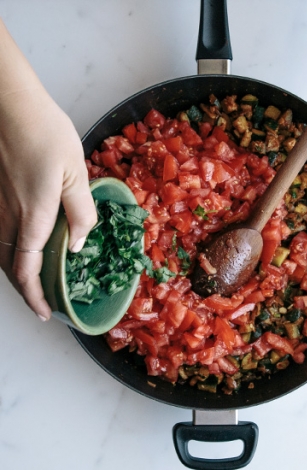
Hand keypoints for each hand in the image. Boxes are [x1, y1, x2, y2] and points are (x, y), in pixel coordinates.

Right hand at [0, 19, 96, 320]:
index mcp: (33, 218)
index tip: (45, 313)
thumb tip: (78, 246)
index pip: (28, 271)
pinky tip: (19, 246)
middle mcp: (8, 217)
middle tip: (42, 301)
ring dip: (16, 272)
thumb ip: (80, 212)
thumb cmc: (44, 131)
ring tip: (33, 279)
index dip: (35, 297)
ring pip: (0, 252)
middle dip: (25, 290)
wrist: (7, 101)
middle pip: (10, 268)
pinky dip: (7, 250)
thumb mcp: (77, 172)